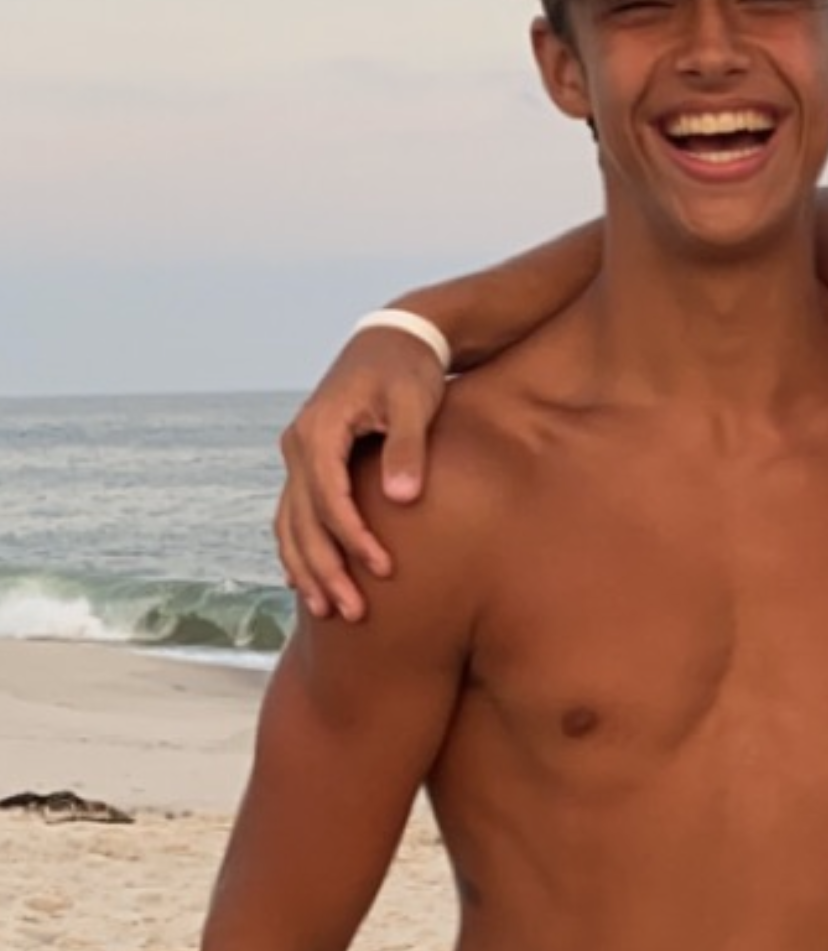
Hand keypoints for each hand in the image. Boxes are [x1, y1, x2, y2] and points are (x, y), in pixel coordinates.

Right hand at [275, 329, 448, 619]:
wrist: (395, 338)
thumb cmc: (409, 369)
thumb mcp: (414, 402)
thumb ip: (407, 449)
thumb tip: (400, 500)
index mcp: (319, 430)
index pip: (328, 498)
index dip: (352, 538)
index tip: (383, 570)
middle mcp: (298, 445)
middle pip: (303, 520)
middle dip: (326, 570)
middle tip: (353, 612)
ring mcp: (299, 455)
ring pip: (291, 524)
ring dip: (307, 569)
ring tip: (328, 611)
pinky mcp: (310, 462)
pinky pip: (294, 514)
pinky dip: (298, 549)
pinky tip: (304, 583)